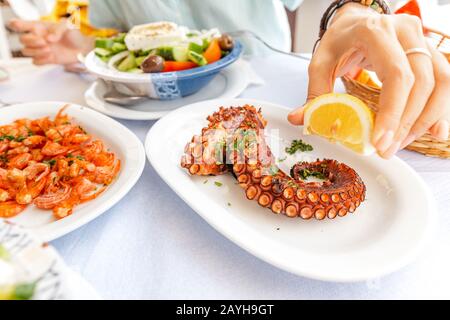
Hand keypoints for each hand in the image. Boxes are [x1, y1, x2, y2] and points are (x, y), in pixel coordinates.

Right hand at [8, 19, 92, 65]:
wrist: (82, 49)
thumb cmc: (74, 35)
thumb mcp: (68, 27)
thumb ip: (58, 30)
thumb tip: (49, 38)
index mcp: (40, 27)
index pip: (22, 25)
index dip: (18, 25)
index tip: (22, 27)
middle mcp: (38, 38)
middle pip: (22, 40)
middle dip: (31, 41)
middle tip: (44, 43)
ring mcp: (41, 50)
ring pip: (26, 51)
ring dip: (35, 51)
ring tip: (49, 50)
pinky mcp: (46, 60)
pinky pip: (35, 62)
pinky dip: (40, 60)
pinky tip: (50, 57)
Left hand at [288, 4, 449, 158]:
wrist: (357, 22)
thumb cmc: (340, 41)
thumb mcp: (321, 62)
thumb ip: (314, 93)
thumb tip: (299, 120)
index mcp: (375, 32)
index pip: (396, 75)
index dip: (392, 111)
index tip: (380, 141)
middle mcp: (405, 32)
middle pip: (421, 83)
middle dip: (405, 123)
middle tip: (386, 150)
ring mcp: (421, 40)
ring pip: (439, 84)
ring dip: (423, 120)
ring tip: (399, 144)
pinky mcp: (430, 52)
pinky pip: (445, 82)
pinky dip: (440, 110)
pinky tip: (436, 131)